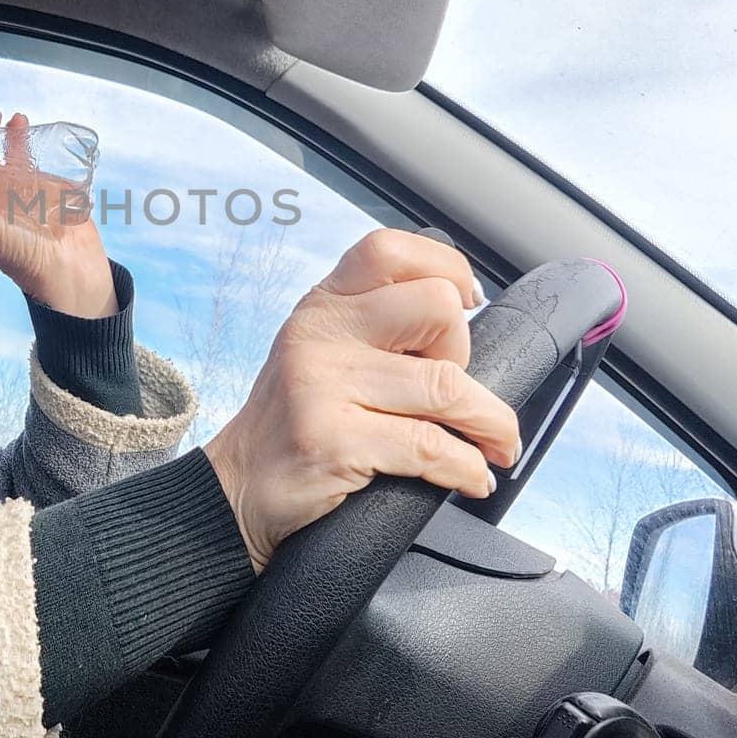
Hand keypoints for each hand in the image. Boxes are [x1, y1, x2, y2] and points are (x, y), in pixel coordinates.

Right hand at [204, 229, 520, 574]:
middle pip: (436, 310)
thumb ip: (371, 324)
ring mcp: (322, 386)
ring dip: (491, 424)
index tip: (468, 304)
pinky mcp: (332, 441)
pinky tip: (471, 478)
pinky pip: (431, 447)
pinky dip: (468, 469)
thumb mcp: (321, 351)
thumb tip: (461, 314)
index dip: (446, 268)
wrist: (239, 487)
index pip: (390, 250)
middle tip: (455, 396)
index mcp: (323, 304)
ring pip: (447, 386)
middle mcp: (319, 334)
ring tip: (497, 446)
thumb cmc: (297, 420)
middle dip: (466, 355)